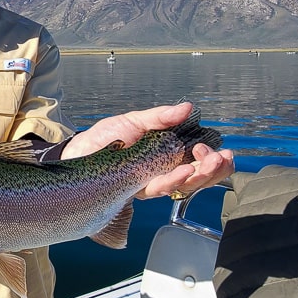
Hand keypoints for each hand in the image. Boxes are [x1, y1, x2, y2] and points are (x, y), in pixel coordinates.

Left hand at [62, 103, 234, 199]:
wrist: (77, 151)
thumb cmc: (105, 138)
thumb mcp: (134, 121)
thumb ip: (161, 117)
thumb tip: (188, 107)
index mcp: (166, 156)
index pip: (198, 163)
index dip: (212, 161)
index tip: (217, 151)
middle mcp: (161, 173)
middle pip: (196, 179)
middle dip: (213, 171)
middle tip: (221, 160)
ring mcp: (149, 183)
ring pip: (181, 186)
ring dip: (198, 176)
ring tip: (208, 163)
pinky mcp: (135, 189)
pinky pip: (158, 188)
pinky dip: (173, 181)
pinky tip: (182, 172)